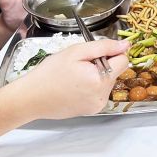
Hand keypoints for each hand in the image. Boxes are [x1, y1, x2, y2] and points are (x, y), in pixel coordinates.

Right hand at [15, 39, 129, 121]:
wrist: (31, 97)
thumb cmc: (49, 73)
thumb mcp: (76, 52)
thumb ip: (103, 47)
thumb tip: (125, 45)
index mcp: (101, 80)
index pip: (123, 61)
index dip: (111, 53)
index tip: (95, 53)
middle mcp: (103, 96)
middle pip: (114, 72)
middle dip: (101, 65)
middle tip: (79, 66)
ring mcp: (98, 106)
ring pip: (107, 82)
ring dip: (96, 76)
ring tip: (75, 76)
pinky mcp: (91, 111)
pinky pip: (99, 93)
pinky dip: (91, 87)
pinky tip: (74, 86)